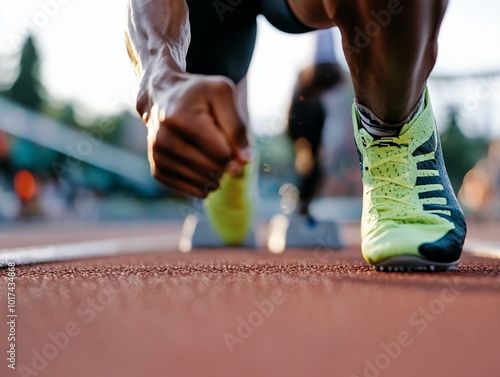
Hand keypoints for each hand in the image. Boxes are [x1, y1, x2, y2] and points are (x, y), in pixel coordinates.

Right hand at [136, 72, 250, 197]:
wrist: (161, 96)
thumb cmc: (198, 93)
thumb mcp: (222, 94)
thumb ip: (237, 126)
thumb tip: (244, 161)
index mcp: (182, 119)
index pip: (222, 153)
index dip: (235, 151)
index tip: (233, 142)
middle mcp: (164, 139)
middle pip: (213, 169)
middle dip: (226, 163)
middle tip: (222, 147)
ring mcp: (158, 156)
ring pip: (202, 183)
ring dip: (216, 175)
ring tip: (215, 158)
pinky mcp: (157, 169)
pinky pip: (189, 190)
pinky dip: (203, 184)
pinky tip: (205, 170)